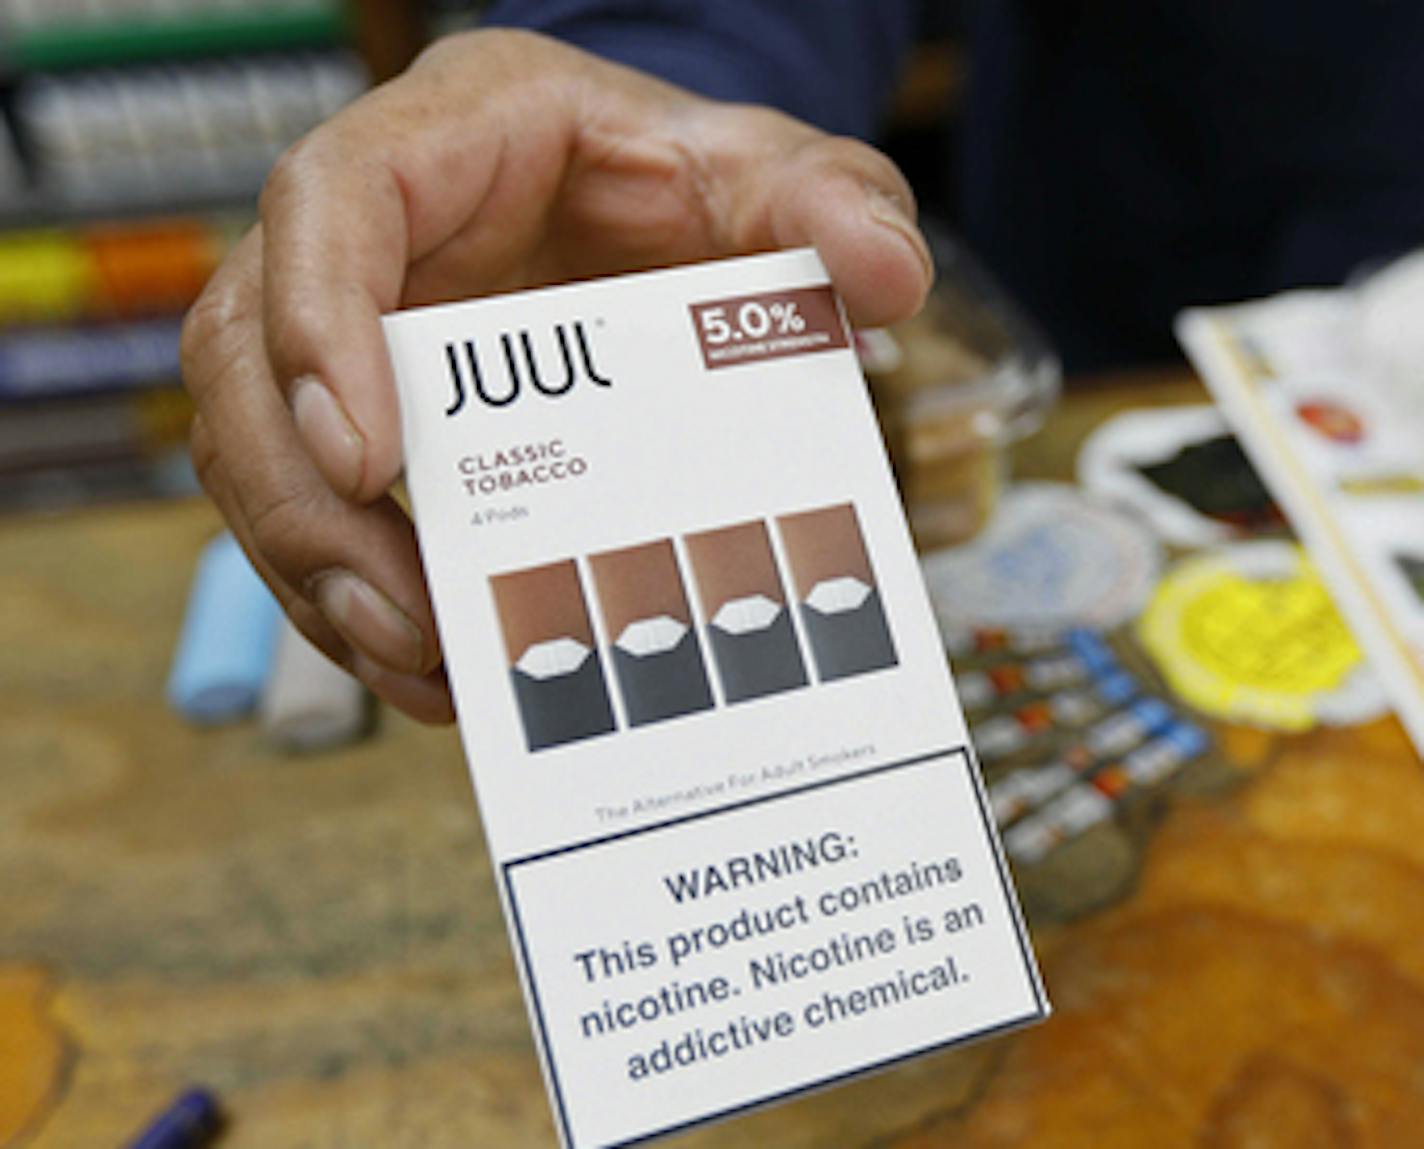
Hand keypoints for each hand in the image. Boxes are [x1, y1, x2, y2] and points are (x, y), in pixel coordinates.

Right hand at [182, 28, 932, 722]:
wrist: (665, 229)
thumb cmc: (695, 184)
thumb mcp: (776, 177)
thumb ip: (833, 203)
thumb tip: (884, 275)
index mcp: (451, 141)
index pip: (330, 204)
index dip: (317, 325)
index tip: (364, 457)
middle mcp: (374, 238)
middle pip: (246, 353)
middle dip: (300, 500)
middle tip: (401, 617)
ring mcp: (357, 334)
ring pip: (260, 449)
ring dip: (320, 572)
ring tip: (425, 671)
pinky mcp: (373, 417)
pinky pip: (317, 509)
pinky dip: (358, 596)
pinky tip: (438, 672)